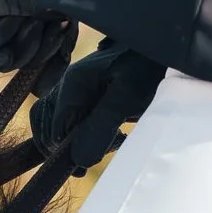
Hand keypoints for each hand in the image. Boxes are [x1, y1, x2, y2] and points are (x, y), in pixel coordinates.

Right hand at [30, 42, 164, 172]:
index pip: (54, 129)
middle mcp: (68, 84)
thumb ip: (101, 126)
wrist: (164, 49)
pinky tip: (104, 137)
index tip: (89, 162)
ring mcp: (74, 89)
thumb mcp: (128, 98)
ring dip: (73, 142)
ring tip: (106, 143)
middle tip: (98, 154)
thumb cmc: (149, 69)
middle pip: (47, 127)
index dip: (68, 151)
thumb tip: (79, 159)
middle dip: (68, 148)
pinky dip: (78, 134)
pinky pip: (67, 120)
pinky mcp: (84, 95)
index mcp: (74, 82)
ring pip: (54, 125)